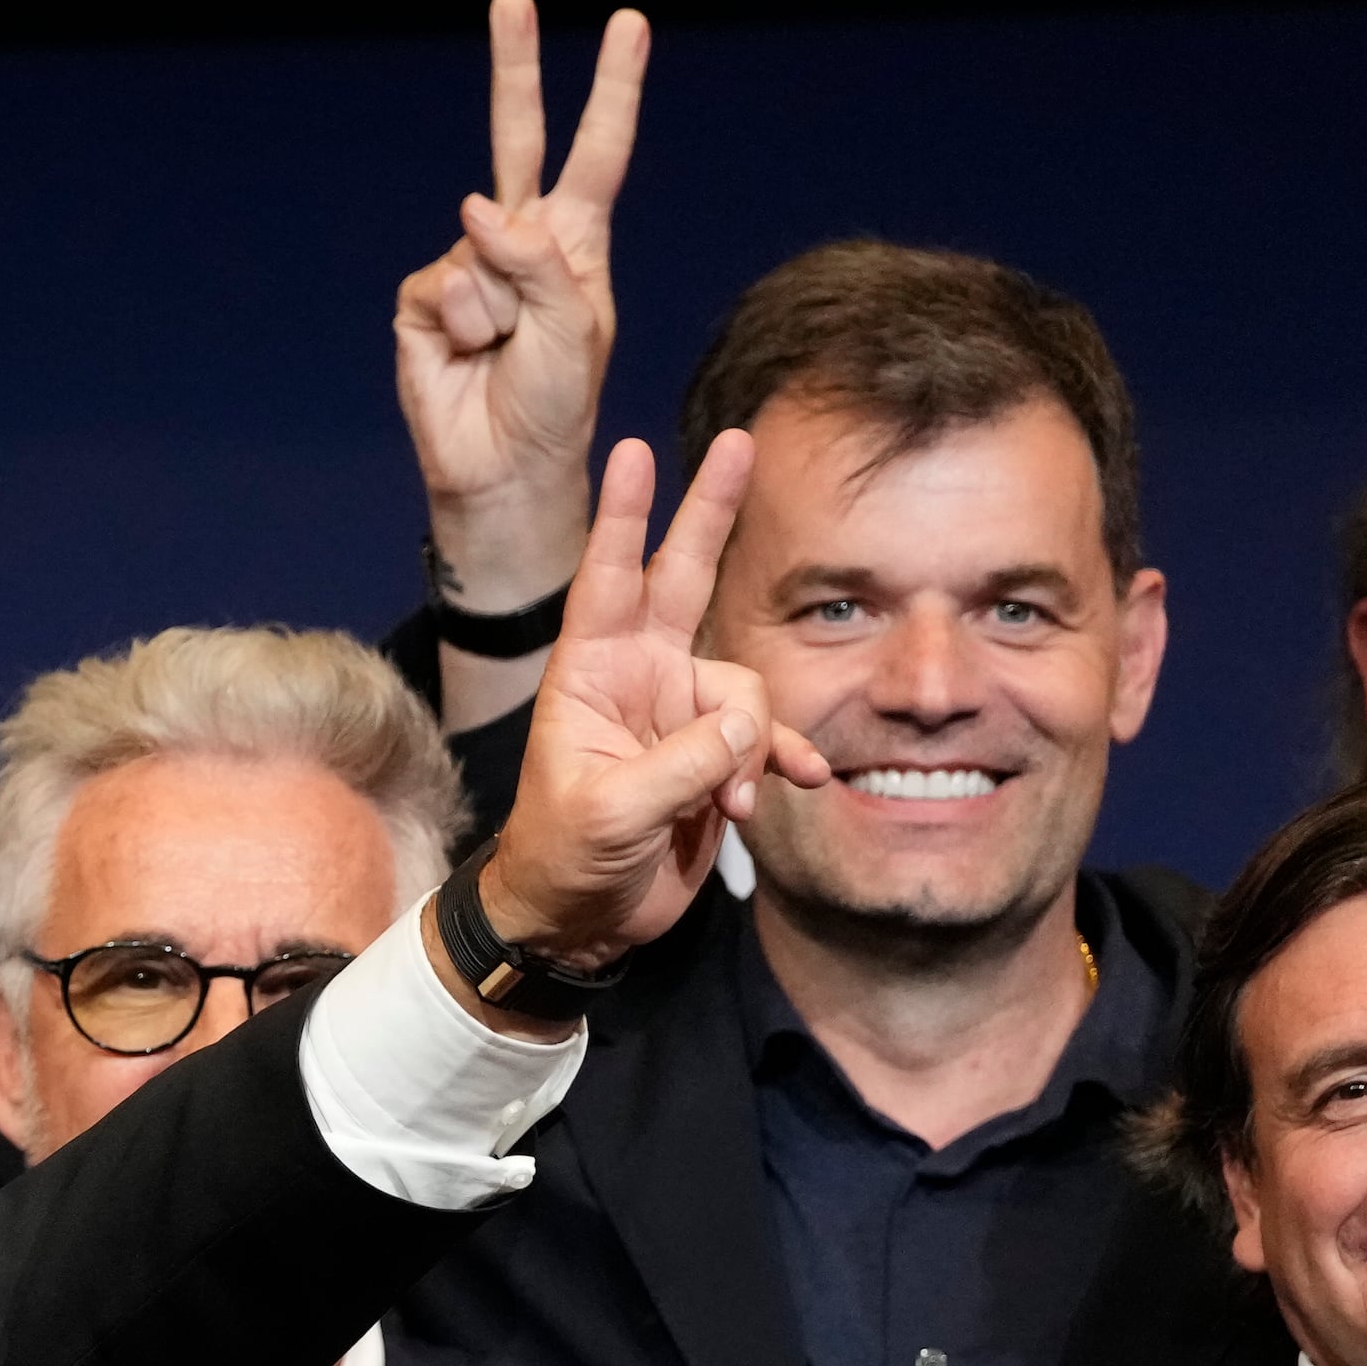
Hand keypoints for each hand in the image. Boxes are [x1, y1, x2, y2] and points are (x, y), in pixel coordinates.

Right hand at [393, 0, 644, 620]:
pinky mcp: (422, 303)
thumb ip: (536, 260)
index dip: (612, 88)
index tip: (629, 23)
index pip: (597, 149)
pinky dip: (458, 327)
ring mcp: (467, 270)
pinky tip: (465, 358)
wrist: (504, 469)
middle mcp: (521, 243)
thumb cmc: (556, 404)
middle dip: (514, 68)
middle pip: (516, 138)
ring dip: (496, 309)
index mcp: (575, 243)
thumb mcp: (576, 327)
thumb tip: (473, 207)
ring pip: (478, 249)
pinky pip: (440, 289)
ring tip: (501, 354)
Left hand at [468, 431, 830, 995]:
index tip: (632, 450)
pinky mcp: (713, 757)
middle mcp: (639, 680)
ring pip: (747, 692)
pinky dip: (784, 760)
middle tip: (738, 442)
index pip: (607, 580)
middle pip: (683, 580)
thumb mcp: (611, 815)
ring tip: (728, 804)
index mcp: (592, 678)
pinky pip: (767, 740)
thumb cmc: (564, 862)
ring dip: (752, 746)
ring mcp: (679, 715)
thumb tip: (747, 729)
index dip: (622, 517)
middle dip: (711, 514)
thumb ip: (681, 766)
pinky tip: (802, 784)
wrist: (579, 923)